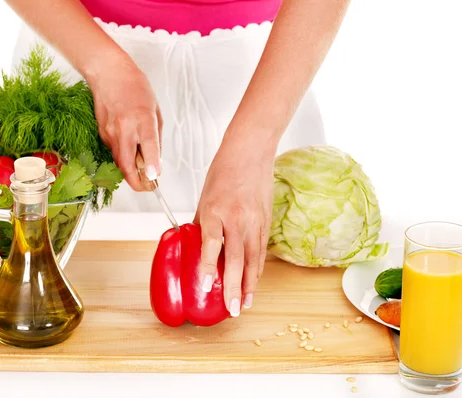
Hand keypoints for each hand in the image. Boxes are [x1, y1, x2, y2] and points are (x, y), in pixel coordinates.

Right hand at [88, 53, 162, 189]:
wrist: (108, 73)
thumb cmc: (134, 87)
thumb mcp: (155, 110)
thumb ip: (155, 136)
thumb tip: (155, 158)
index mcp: (142, 119)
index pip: (147, 146)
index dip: (150, 165)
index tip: (154, 178)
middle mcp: (124, 128)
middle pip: (127, 164)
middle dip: (137, 182)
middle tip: (148, 187)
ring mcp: (110, 132)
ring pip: (120, 162)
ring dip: (131, 171)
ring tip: (142, 170)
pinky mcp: (102, 134)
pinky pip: (114, 152)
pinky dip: (123, 156)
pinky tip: (130, 148)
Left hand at [193, 136, 275, 316]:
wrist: (250, 153)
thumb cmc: (222, 172)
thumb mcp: (205, 197)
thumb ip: (203, 223)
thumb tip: (196, 245)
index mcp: (215, 210)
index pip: (212, 243)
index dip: (209, 266)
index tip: (206, 285)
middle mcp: (236, 218)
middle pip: (237, 258)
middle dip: (234, 286)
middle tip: (232, 308)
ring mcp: (254, 220)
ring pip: (253, 259)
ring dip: (250, 284)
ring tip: (245, 304)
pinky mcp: (266, 221)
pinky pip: (261, 250)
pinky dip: (258, 268)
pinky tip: (254, 282)